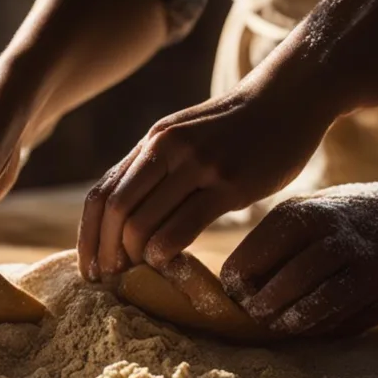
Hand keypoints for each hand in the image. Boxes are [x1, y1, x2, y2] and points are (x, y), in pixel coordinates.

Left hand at [78, 90, 329, 280]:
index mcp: (152, 142)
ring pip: (143, 221)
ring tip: (142, 273)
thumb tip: (126, 215)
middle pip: (115, 210)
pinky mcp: (229, 183)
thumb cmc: (237, 127)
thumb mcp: (187, 135)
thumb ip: (158, 167)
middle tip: (112, 279)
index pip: (101, 194)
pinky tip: (169, 263)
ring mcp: (197, 164)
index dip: (88, 236)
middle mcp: (166, 149)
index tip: (88, 268)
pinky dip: (165, 252)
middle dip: (107, 252)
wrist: (289, 97)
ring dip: (135, 256)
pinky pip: (182, 227)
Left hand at [220, 178, 377, 336]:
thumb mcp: (312, 209)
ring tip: (276, 324)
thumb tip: (233, 283)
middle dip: (262, 305)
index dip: (237, 278)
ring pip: (317, 305)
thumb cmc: (349, 216)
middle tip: (253, 313)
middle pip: (287, 282)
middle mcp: (337, 237)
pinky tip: (308, 326)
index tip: (232, 291)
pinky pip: (345, 320)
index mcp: (308, 213)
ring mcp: (366, 267)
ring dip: (289, 321)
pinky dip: (320, 327)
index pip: (258, 252)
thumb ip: (277, 239)